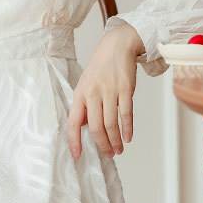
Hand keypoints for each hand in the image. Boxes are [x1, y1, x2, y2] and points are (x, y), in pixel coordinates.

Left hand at [67, 25, 139, 159]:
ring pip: (111, 123)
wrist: (117, 46)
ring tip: (118, 150)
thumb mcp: (86, 85)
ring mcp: (109, 91)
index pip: (73, 122)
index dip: (74, 141)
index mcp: (80, 94)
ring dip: (115, 141)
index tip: (77, 155)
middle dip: (102, 145)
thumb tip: (85, 127)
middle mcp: (93, 93)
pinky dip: (127, 129)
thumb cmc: (100, 68)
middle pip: (96, 127)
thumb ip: (85, 105)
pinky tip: (128, 138)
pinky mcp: (125, 89)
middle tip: (107, 155)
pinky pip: (126, 113)